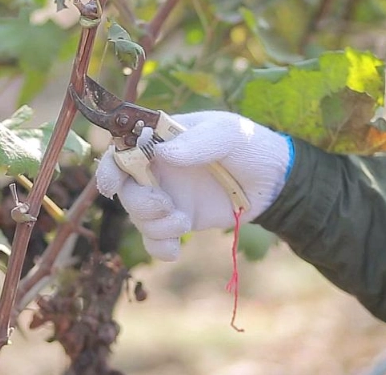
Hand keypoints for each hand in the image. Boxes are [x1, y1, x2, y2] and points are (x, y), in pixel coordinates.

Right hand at [96, 111, 292, 260]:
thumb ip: (196, 142)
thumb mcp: (227, 134)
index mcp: (161, 140)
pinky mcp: (179, 220)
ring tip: (183, 221)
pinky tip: (175, 250)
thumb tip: (162, 155)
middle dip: (137, 202)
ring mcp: (166, 196)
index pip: (122, 150)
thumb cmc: (249, 145)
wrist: (275, 180)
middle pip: (125, 188)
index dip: (110, 167)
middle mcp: (156, 168)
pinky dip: (159, 248)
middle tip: (163, 205)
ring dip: (154, 224)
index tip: (113, 183)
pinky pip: (155, 239)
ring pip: (138, 216)